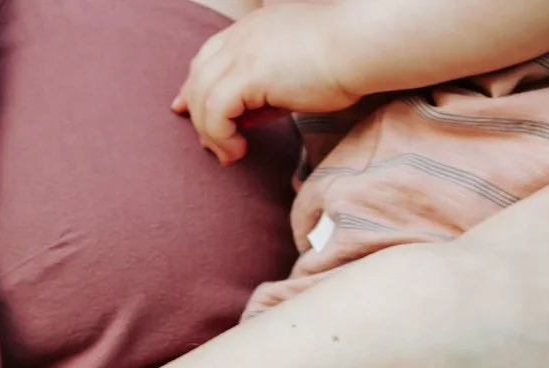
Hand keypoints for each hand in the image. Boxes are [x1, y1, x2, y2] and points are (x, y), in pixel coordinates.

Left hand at [173, 6, 360, 163]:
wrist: (362, 44)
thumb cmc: (345, 59)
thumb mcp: (297, 74)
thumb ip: (268, 91)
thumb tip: (245, 119)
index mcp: (252, 30)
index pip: (208, 56)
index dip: (194, 85)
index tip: (186, 108)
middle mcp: (241, 36)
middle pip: (198, 77)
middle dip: (196, 115)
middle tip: (214, 148)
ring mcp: (241, 52)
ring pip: (201, 96)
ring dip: (210, 132)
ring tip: (230, 155)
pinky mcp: (248, 74)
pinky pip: (214, 111)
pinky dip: (219, 135)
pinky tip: (239, 150)